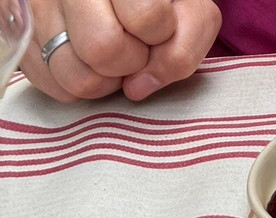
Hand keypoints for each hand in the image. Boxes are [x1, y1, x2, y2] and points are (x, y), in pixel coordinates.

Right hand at [21, 0, 219, 101]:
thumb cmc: (163, 5)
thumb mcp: (190, 15)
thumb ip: (183, 50)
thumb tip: (139, 86)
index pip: (146, 18)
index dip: (159, 34)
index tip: (157, 28)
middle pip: (102, 49)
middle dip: (129, 62)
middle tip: (133, 48)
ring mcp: (36, 7)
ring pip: (74, 74)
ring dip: (103, 80)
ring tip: (110, 58)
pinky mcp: (20, 30)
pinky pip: (48, 81)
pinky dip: (74, 85)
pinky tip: (87, 63)